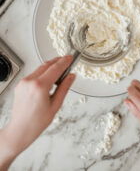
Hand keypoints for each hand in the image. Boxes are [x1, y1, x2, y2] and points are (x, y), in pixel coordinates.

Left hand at [0, 56, 74, 170]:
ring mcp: (24, 82)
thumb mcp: (55, 105)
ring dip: (50, 67)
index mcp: (40, 87)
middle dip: (58, 61)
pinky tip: (48, 78)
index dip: (64, 62)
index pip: (55, 68)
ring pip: (40, 68)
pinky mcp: (20, 84)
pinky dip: (42, 73)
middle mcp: (30, 82)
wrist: (20, 130)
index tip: (70, 58)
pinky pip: (34, 74)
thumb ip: (64, 88)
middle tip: (67, 62)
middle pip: (47, 65)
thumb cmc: (36, 122)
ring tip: (59, 72)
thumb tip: (71, 77)